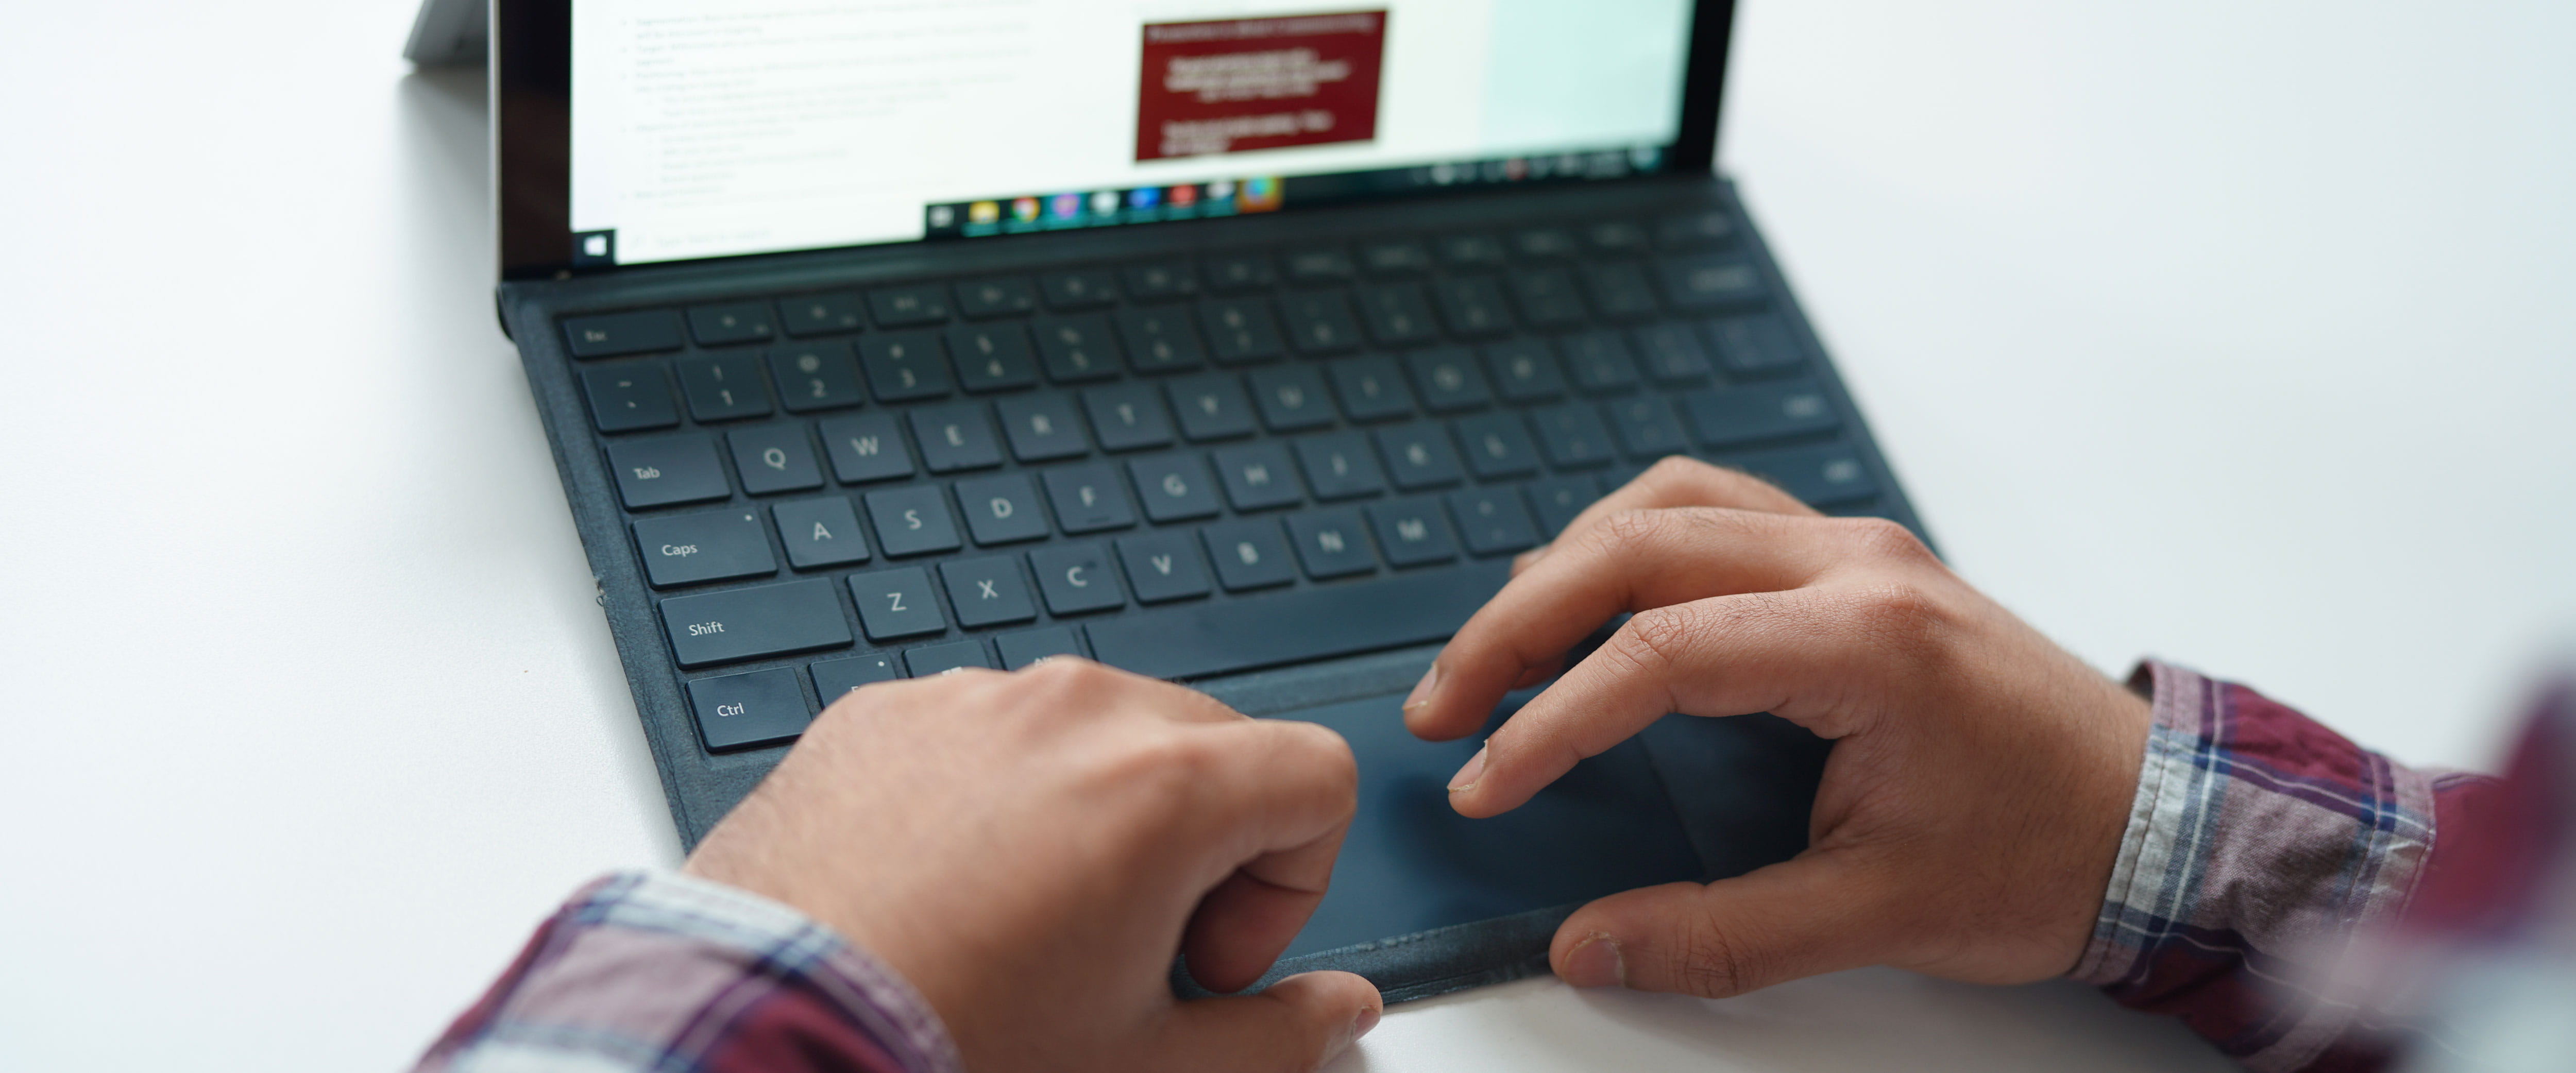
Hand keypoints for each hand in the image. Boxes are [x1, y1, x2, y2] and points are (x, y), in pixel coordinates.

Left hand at [685, 660, 1380, 1072]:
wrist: (758, 1039)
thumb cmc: (946, 1050)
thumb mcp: (1143, 1070)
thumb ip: (1275, 1037)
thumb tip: (1338, 1010)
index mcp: (1162, 784)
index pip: (1314, 775)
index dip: (1293, 883)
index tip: (1214, 960)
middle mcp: (1070, 711)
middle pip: (1207, 746)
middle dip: (1199, 849)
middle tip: (1129, 957)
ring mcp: (966, 700)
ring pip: (1091, 735)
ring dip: (1096, 819)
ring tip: (1024, 932)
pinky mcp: (877, 714)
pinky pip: (984, 735)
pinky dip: (993, 801)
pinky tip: (943, 900)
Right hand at [1404, 457, 2150, 997]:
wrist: (2159, 820)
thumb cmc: (2047, 854)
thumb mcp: (1881, 916)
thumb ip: (1721, 934)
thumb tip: (1591, 944)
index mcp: (1867, 644)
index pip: (1658, 653)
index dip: (1550, 723)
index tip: (1489, 784)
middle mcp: (1857, 567)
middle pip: (1637, 548)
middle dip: (1517, 625)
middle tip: (1446, 705)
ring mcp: (1859, 547)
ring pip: (1670, 504)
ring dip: (1567, 565)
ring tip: (1498, 647)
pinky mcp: (1859, 559)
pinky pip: (1716, 509)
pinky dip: (1631, 541)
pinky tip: (1593, 598)